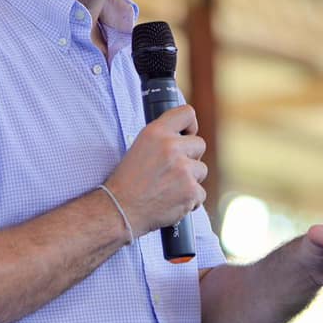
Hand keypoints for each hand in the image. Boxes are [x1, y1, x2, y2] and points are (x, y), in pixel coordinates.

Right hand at [104, 105, 207, 235]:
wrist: (120, 209)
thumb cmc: (127, 181)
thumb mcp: (139, 147)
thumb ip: (162, 138)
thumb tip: (185, 136)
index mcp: (156, 132)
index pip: (187, 113)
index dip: (190, 125)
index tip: (187, 135)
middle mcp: (171, 147)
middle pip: (199, 144)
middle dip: (190, 157)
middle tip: (173, 169)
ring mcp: (183, 169)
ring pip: (202, 170)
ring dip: (190, 179)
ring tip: (169, 187)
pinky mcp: (191, 191)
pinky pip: (201, 193)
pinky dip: (190, 199)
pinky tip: (172, 200)